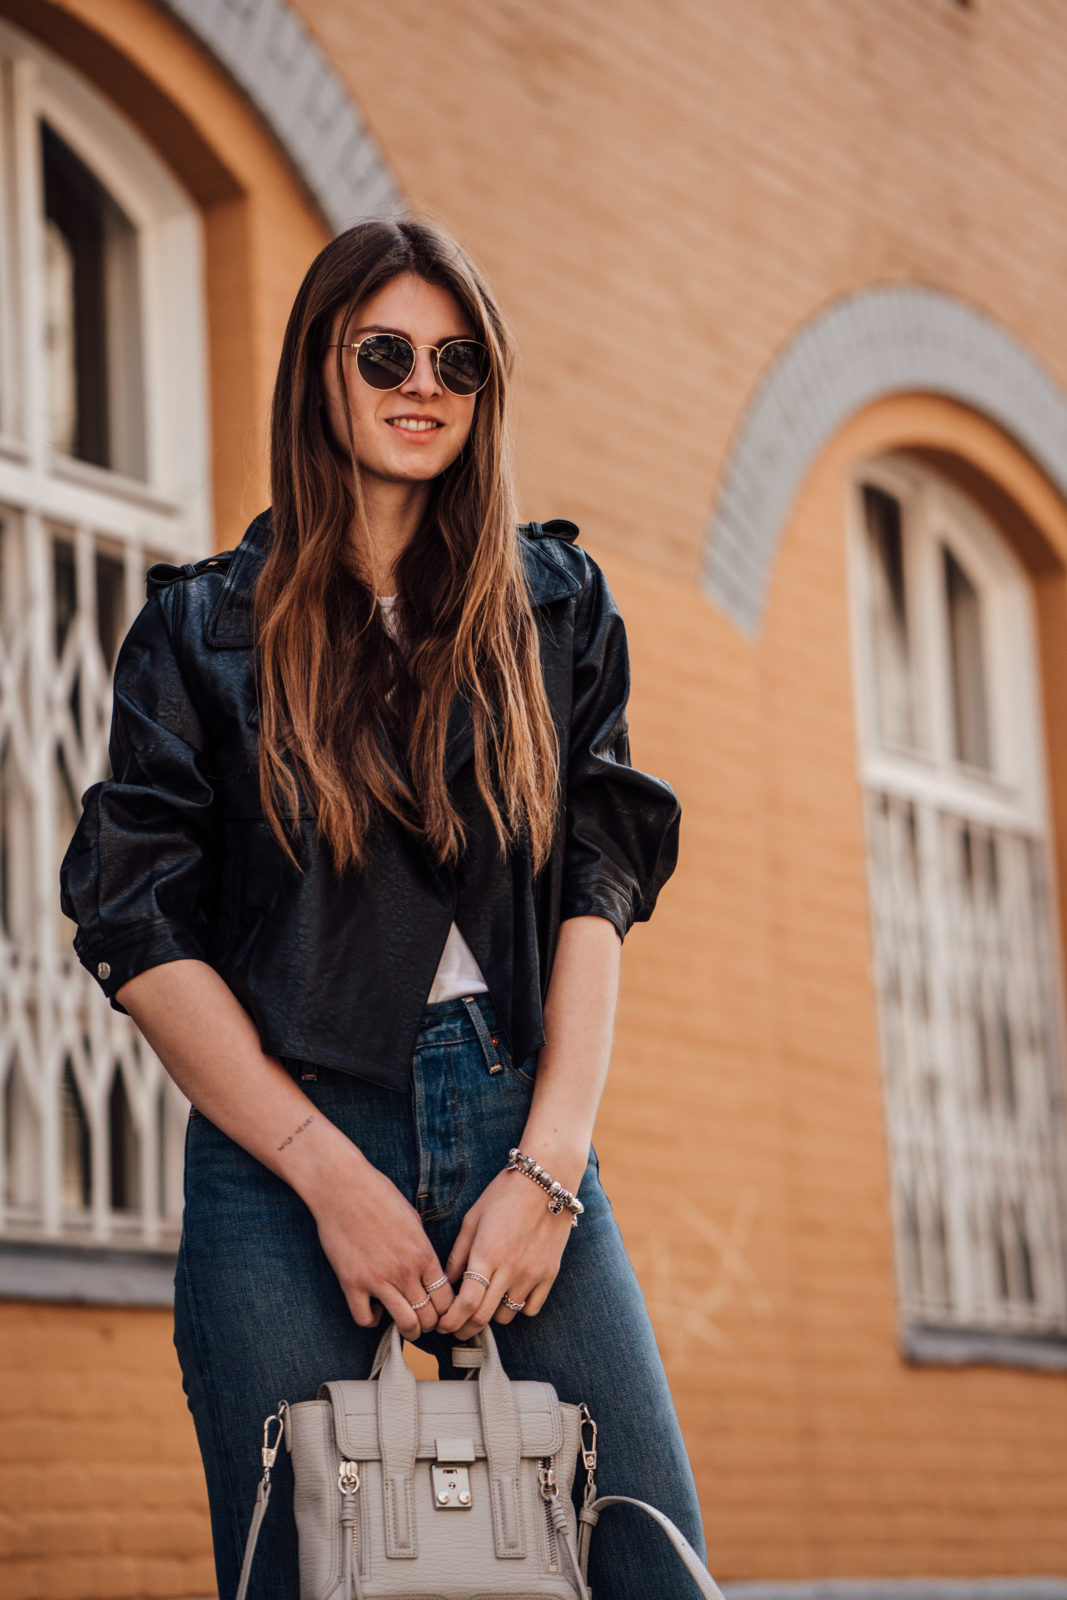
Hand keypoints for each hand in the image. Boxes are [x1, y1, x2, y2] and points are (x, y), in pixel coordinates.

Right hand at [307, 1146, 453, 1339]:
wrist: (343, 1187)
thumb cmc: (379, 1196)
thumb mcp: (413, 1220)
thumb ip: (422, 1249)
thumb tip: (429, 1271)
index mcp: (424, 1254)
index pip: (447, 1299)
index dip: (447, 1311)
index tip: (441, 1311)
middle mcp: (405, 1271)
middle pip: (429, 1316)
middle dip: (430, 1323)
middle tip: (424, 1320)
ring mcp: (378, 1279)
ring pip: (405, 1324)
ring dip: (408, 1330)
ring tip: (405, 1324)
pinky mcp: (352, 1283)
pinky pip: (365, 1319)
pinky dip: (372, 1320)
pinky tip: (374, 1308)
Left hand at [436, 1167, 574, 1339]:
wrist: (547, 1181)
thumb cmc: (504, 1195)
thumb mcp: (473, 1220)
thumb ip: (458, 1255)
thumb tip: (445, 1284)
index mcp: (486, 1254)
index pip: (467, 1303)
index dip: (451, 1321)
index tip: (443, 1326)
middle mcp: (510, 1269)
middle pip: (484, 1317)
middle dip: (465, 1328)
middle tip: (456, 1327)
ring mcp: (532, 1274)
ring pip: (506, 1316)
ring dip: (491, 1315)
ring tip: (485, 1301)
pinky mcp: (550, 1274)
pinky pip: (531, 1308)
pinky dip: (518, 1307)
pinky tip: (510, 1293)